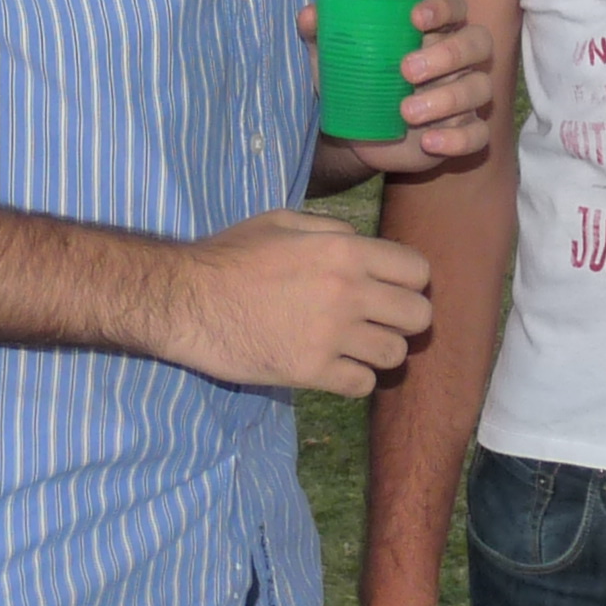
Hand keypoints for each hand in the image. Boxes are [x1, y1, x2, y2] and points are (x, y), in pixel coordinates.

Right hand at [151, 209, 432, 395]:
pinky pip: (363, 385)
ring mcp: (331, 335)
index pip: (418, 271)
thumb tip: (363, 245)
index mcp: (344, 250)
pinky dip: (355, 379)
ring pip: (396, 354)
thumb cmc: (229, 255)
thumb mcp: (282, 221)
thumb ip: (331, 230)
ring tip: (357, 346)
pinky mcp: (311, 372)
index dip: (409, 281)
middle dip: (404, 318)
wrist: (186, 299)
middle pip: (419, 316)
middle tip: (379, 320)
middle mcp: (347, 292)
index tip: (390, 288)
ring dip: (380, 351)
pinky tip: (336, 367)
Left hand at [305, 0, 498, 175]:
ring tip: (406, 113)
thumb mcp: (334, 57)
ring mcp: (465, 96)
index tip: (415, 18)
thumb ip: (321, 33)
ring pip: (479, 88)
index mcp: (434, 29)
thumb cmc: (355, 80)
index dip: (443, 7)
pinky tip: (428, 142)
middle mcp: (458, 59)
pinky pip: (478, 134)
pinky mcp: (463, 131)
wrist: (357, 133)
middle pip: (477, 43)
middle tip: (406, 70)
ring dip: (446, 99)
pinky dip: (457, 139)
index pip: (454, 6)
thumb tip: (308, 15)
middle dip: (448, 53)